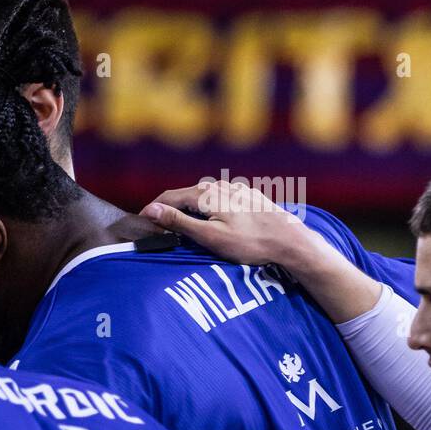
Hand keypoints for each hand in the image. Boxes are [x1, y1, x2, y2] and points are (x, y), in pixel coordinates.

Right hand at [139, 180, 323, 270]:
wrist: (290, 241)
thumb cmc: (249, 243)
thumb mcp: (209, 236)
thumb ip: (179, 222)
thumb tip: (151, 210)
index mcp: (206, 194)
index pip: (169, 197)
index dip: (152, 210)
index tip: (140, 223)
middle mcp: (220, 186)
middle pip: (185, 194)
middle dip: (168, 207)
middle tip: (157, 225)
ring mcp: (236, 189)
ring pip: (203, 195)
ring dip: (187, 206)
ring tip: (180, 223)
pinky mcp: (249, 195)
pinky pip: (219, 197)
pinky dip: (206, 207)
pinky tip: (209, 218)